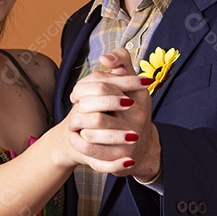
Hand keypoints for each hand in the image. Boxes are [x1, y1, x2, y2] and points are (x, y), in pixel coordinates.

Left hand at [68, 58, 159, 178]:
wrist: (141, 145)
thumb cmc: (131, 108)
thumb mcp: (132, 83)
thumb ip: (122, 62)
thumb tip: (105, 58)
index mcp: (139, 97)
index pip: (104, 87)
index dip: (84, 89)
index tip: (77, 92)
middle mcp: (137, 119)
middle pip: (97, 112)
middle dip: (81, 110)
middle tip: (77, 107)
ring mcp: (129, 140)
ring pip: (92, 133)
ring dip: (78, 126)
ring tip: (75, 122)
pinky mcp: (119, 157)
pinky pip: (90, 150)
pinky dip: (78, 143)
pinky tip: (75, 136)